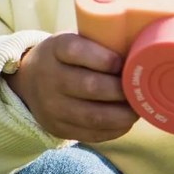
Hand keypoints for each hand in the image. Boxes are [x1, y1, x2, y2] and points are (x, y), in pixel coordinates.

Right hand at [7, 33, 138, 142]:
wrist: (29, 81)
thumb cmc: (67, 57)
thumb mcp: (74, 39)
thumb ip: (100, 41)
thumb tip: (144, 47)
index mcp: (56, 48)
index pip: (77, 51)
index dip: (103, 58)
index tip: (122, 62)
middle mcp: (50, 78)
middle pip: (89, 86)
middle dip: (121, 89)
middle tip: (141, 88)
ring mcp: (52, 106)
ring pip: (92, 116)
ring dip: (122, 114)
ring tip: (139, 108)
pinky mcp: (58, 127)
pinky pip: (90, 134)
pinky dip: (114, 130)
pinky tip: (126, 122)